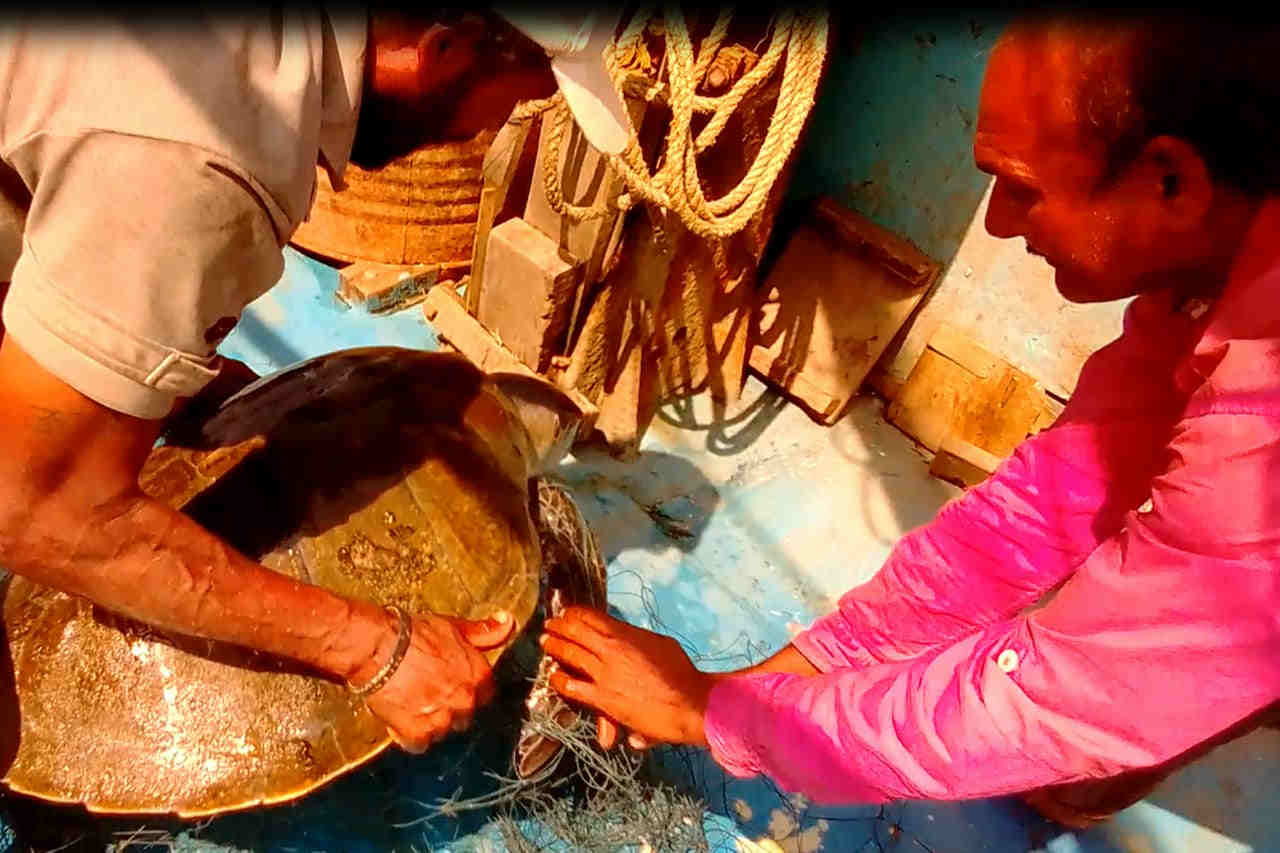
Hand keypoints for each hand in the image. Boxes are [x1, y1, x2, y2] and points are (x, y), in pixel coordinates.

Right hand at [361, 610, 513, 752]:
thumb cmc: (413, 635)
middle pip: (465, 716)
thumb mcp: (453, 627)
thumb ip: (483, 633)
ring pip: (443, 731)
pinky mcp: (418, 733)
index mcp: (478, 677)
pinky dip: (410, 735)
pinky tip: (402, 719)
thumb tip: (507, 623)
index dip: (468, 691)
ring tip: (412, 703)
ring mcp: (443, 719)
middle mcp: (465, 701)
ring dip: (430, 723)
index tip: (453, 686)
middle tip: (428, 693)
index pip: (486, 696)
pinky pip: (419, 744)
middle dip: (450, 708)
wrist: (378, 648)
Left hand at [540, 606, 713, 747]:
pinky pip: (571, 685)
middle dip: (559, 626)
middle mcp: (610, 648)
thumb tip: (634, 643)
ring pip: (569, 654)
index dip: (575, 613)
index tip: (567, 612)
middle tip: (549, 624)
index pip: (591, 617)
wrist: (687, 702)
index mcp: (625, 633)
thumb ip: (643, 644)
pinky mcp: (601, 698)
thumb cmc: (681, 673)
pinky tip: (553, 676)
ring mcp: (603, 673)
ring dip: (554, 646)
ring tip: (545, 642)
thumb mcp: (662, 646)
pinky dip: (559, 679)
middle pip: (575, 631)